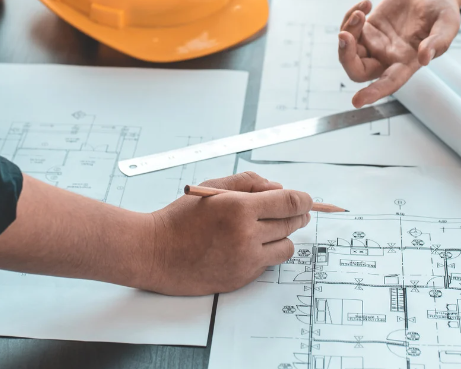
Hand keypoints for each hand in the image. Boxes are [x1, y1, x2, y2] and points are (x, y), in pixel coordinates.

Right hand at [145, 171, 312, 294]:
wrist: (155, 253)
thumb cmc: (179, 219)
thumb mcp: (211, 188)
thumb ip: (247, 182)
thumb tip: (277, 187)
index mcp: (239, 208)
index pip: (290, 202)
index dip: (303, 199)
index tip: (305, 199)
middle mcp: (246, 235)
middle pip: (292, 224)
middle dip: (297, 215)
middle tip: (294, 212)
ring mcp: (246, 260)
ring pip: (286, 247)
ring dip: (282, 236)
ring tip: (268, 230)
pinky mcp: (242, 278)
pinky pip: (269, 264)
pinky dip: (265, 253)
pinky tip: (251, 245)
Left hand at [337, 0, 460, 106]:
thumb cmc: (442, 9)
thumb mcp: (448, 23)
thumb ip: (438, 41)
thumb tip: (424, 58)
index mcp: (407, 63)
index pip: (388, 83)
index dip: (373, 93)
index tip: (357, 101)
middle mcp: (387, 57)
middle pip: (357, 70)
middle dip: (346, 55)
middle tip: (345, 34)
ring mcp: (375, 43)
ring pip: (349, 50)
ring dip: (348, 30)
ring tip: (362, 11)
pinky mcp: (367, 28)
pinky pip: (349, 29)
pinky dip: (350, 17)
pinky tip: (366, 4)